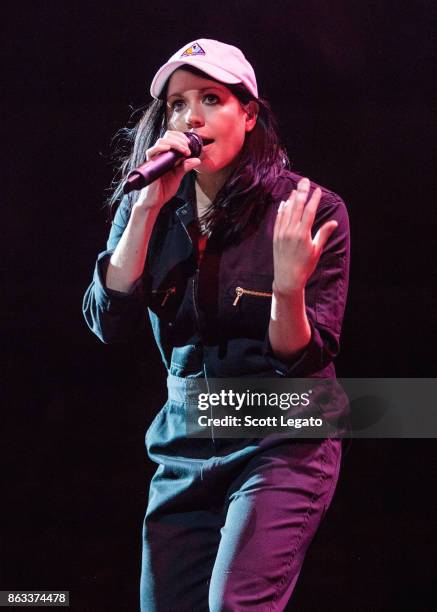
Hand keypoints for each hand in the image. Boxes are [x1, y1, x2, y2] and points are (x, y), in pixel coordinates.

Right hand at [133, 130, 200, 209]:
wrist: (156, 201)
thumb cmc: (164, 188)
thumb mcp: (178, 176)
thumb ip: (185, 167)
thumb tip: (197, 159)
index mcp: (167, 155)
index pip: (172, 138)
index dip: (181, 138)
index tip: (190, 145)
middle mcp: (160, 154)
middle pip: (167, 136)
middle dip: (180, 139)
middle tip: (188, 148)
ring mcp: (154, 158)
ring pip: (161, 141)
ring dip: (174, 143)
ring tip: (184, 151)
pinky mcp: (150, 164)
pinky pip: (152, 151)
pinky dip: (160, 148)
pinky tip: (168, 149)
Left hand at [273, 177, 337, 295]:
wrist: (287, 278)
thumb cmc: (305, 266)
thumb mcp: (316, 250)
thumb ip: (323, 234)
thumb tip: (333, 223)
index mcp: (302, 234)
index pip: (309, 211)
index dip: (313, 199)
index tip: (317, 190)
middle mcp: (290, 231)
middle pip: (297, 207)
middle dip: (302, 192)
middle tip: (305, 181)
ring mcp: (281, 233)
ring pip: (286, 211)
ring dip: (291, 199)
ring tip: (296, 189)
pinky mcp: (275, 237)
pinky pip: (278, 219)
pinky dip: (281, 210)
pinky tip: (284, 203)